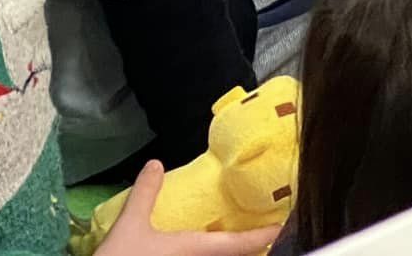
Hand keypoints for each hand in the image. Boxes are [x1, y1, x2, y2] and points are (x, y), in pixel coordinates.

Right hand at [98, 163, 278, 255]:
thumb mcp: (130, 226)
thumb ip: (145, 194)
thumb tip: (155, 164)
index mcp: (193, 250)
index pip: (239, 243)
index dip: (263, 235)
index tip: (281, 226)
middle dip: (248, 249)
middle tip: (262, 234)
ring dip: (231, 255)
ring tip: (238, 243)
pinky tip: (201, 252)